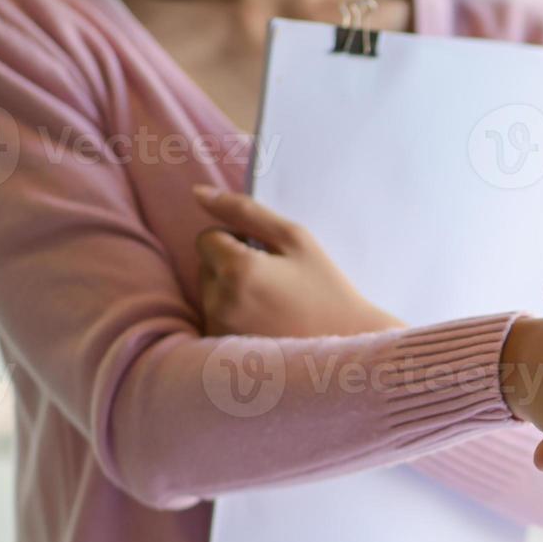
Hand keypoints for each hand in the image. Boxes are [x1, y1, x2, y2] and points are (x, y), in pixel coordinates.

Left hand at [192, 185, 399, 336]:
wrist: (344, 347)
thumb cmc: (325, 289)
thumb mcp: (296, 239)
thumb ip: (245, 211)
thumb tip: (198, 193)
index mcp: (236, 268)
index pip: (208, 237)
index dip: (238, 240)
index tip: (269, 257)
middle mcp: (219, 301)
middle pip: (205, 265)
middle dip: (231, 266)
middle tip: (274, 281)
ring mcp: (218, 328)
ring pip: (209, 292)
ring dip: (231, 290)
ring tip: (271, 303)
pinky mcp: (221, 348)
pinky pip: (214, 317)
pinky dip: (233, 315)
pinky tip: (264, 322)